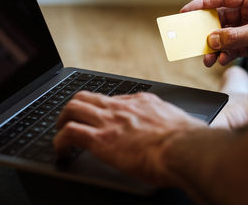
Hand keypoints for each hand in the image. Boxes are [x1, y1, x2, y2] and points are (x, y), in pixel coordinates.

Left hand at [53, 91, 206, 184]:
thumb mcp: (177, 123)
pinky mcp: (101, 139)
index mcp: (140, 102)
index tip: (99, 117)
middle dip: (74, 107)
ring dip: (62, 120)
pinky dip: (59, 140)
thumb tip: (171, 132)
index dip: (100, 108)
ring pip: (73, 108)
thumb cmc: (187, 140)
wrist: (185, 148)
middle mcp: (121, 107)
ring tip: (59, 132)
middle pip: (86, 97)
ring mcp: (109, 121)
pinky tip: (60, 150)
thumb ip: (167, 123)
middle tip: (69, 119)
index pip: (111, 98)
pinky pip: (70, 133)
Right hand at [181, 0, 247, 69]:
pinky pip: (232, 47)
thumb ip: (235, 36)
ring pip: (225, 36)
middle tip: (194, 42)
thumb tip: (212, 40)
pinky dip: (225, 54)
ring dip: (215, 47)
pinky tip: (221, 61)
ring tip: (208, 59)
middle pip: (221, 19)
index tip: (186, 12)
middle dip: (207, 32)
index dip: (202, 4)